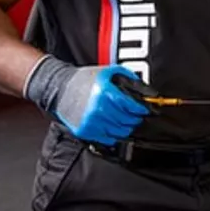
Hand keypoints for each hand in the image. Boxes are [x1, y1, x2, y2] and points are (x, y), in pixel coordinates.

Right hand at [24, 56, 153, 144]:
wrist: (61, 88)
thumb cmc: (86, 79)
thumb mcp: (109, 72)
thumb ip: (130, 80)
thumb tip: (148, 91)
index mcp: (105, 92)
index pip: (131, 106)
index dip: (141, 109)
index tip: (145, 109)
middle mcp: (98, 109)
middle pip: (127, 120)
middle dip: (135, 118)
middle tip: (135, 115)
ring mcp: (90, 122)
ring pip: (119, 131)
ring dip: (125, 127)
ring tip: (125, 120)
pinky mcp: (85, 131)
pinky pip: (107, 139)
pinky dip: (113, 134)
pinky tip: (112, 125)